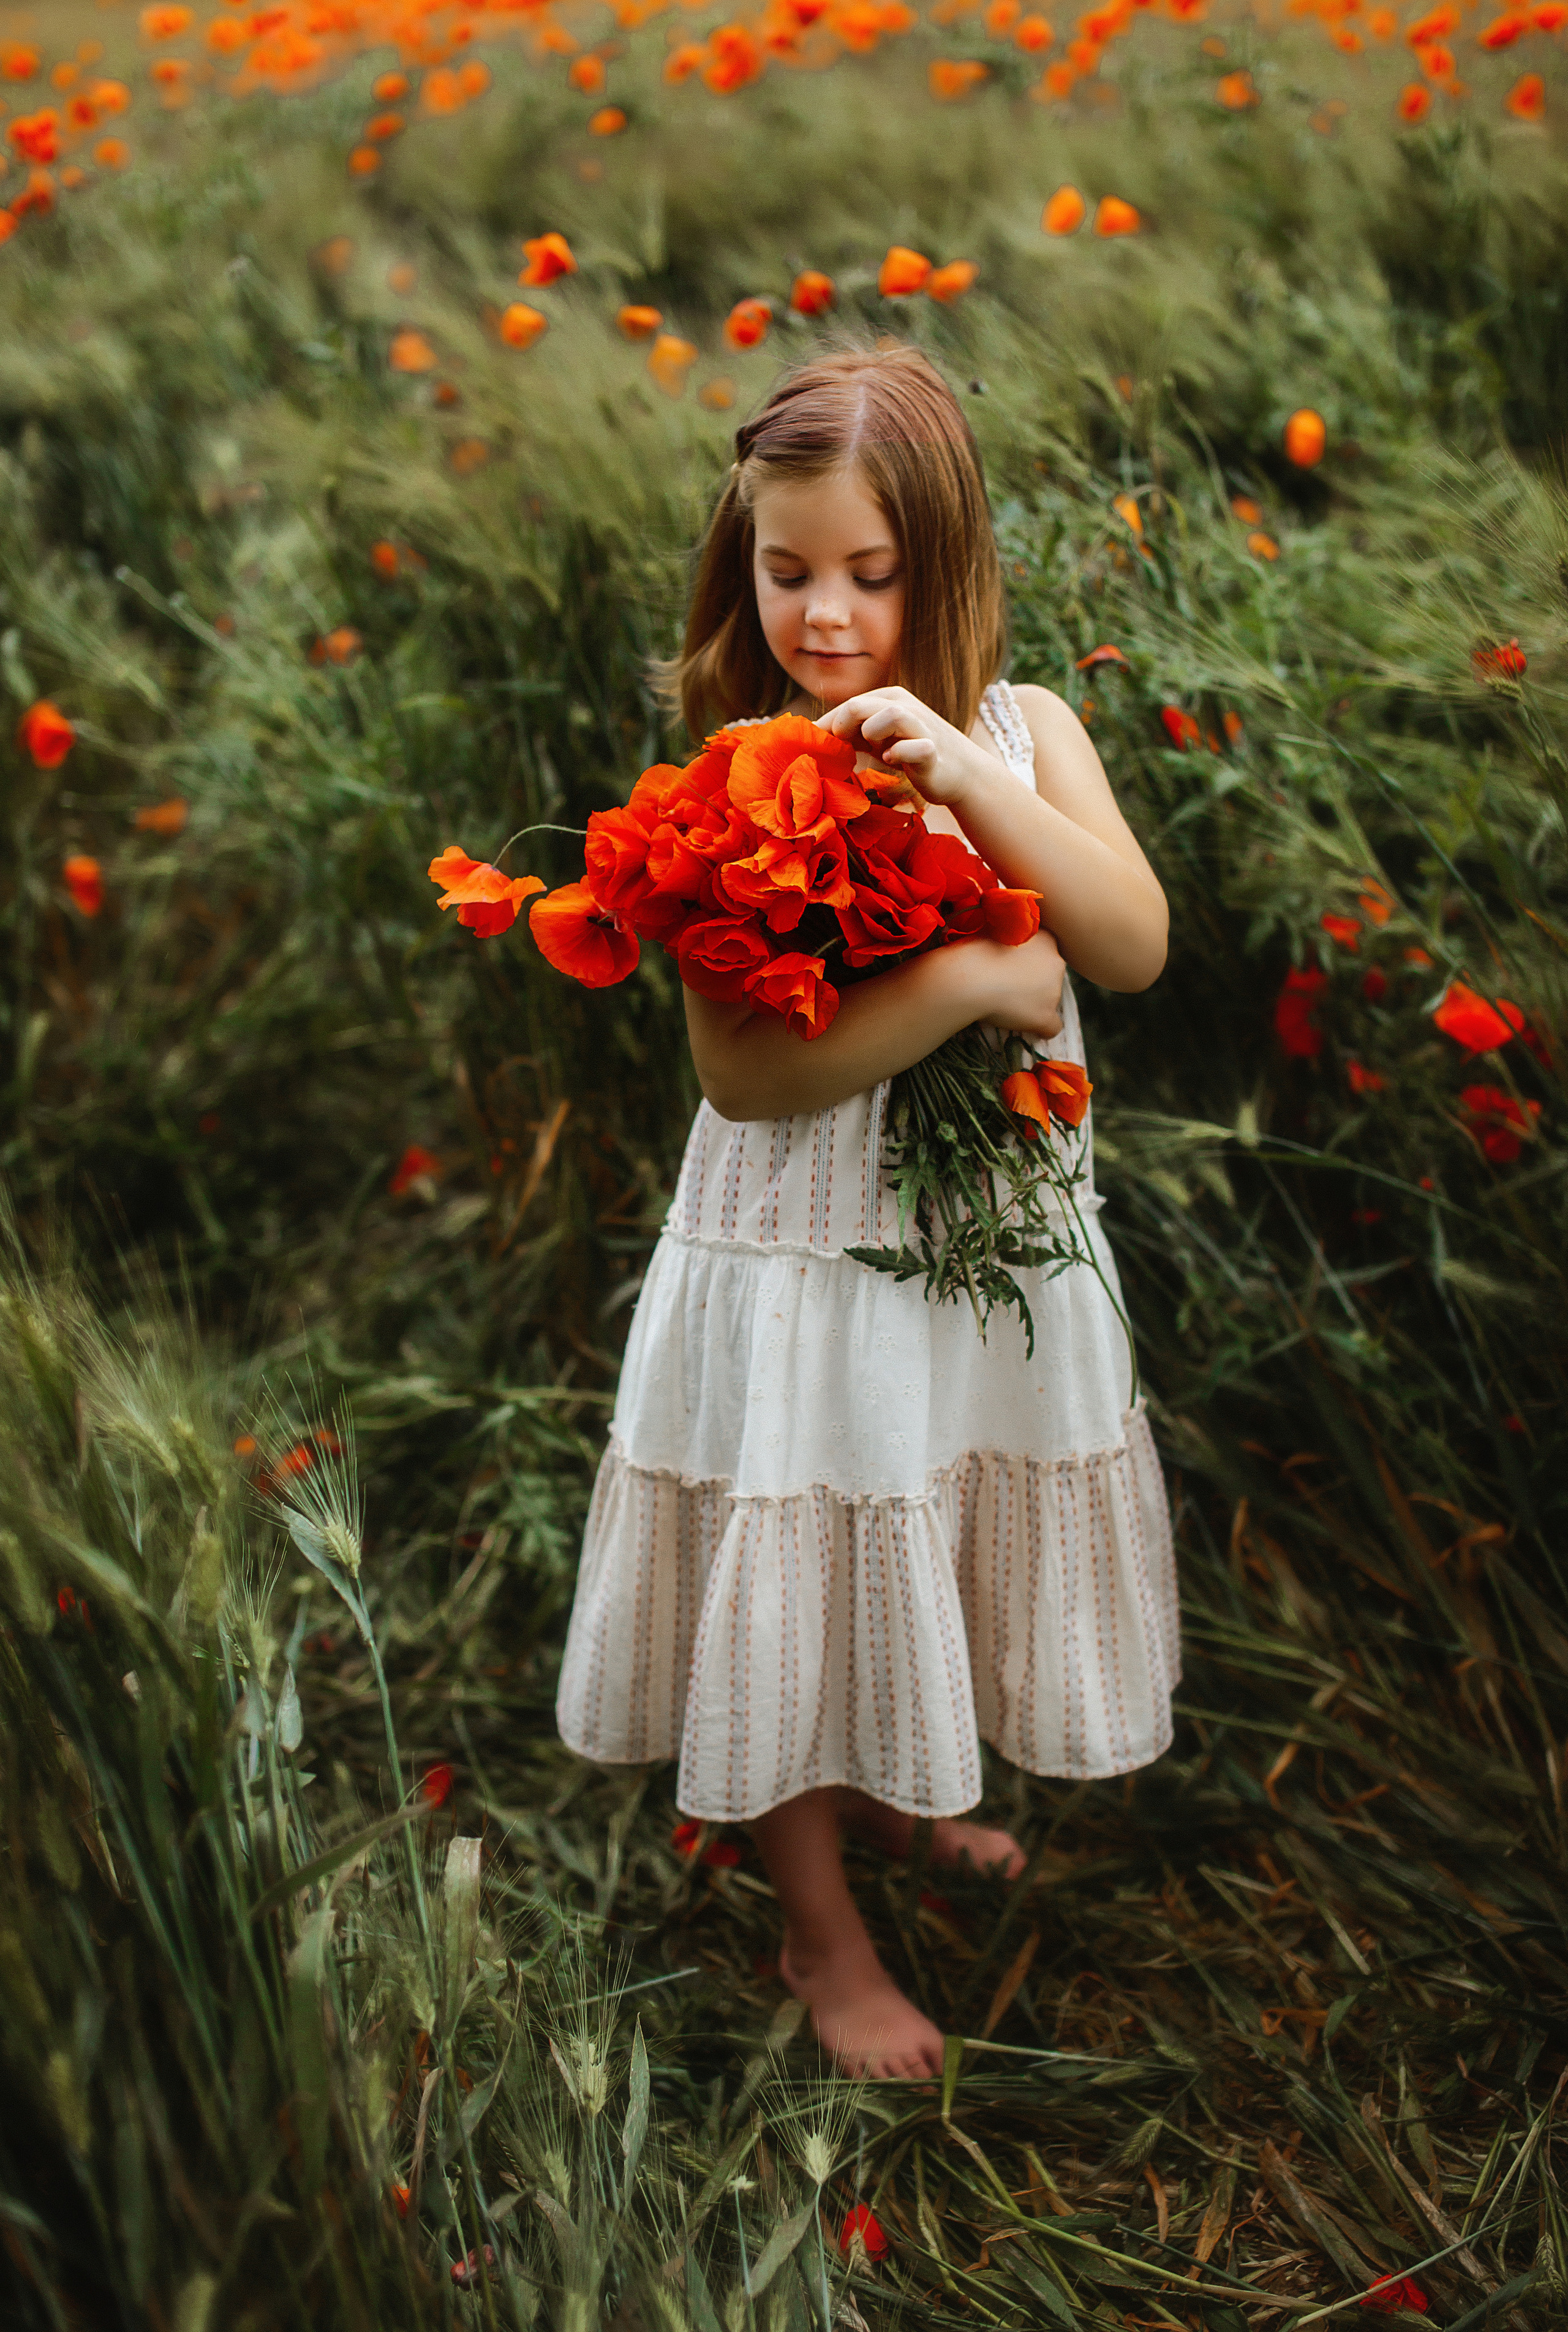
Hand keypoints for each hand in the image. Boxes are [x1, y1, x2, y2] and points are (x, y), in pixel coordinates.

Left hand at [818, 686, 990, 807]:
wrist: (961, 772)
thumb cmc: (912, 752)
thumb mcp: (878, 738)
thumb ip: (851, 733)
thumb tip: (812, 736)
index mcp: (889, 698)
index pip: (849, 704)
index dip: (827, 726)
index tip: (813, 746)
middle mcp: (905, 706)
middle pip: (860, 704)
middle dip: (842, 726)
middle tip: (840, 747)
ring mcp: (920, 726)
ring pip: (890, 714)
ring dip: (872, 732)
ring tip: (874, 749)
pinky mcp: (933, 751)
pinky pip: (914, 747)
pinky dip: (899, 754)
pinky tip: (893, 761)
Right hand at [972, 929, 1065, 1041]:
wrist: (971, 976)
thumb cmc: (976, 950)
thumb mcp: (997, 933)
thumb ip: (1011, 938)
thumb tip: (1006, 949)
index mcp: (1046, 939)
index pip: (1046, 950)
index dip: (1029, 959)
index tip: (1011, 963)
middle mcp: (1056, 963)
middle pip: (1051, 974)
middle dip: (1035, 980)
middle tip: (1007, 983)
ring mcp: (1054, 991)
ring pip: (1051, 999)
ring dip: (1034, 1001)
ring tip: (1005, 1002)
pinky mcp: (1045, 1015)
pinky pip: (1052, 1027)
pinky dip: (1040, 1027)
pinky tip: (1026, 1027)